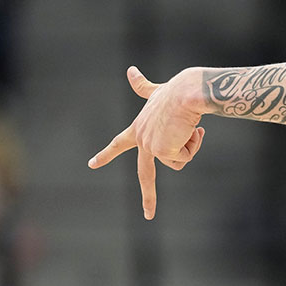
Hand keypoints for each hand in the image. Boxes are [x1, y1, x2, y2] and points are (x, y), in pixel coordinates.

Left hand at [89, 66, 206, 218]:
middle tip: (148, 215)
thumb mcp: (158, 91)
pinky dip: (194, 144)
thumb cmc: (176, 89)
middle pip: (145, 175)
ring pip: (178, 161)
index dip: (105, 154)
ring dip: (190, 144)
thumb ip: (142, 86)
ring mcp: (151, 147)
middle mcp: (142, 140)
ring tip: (190, 126)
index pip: (118, 143)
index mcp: (138, 128)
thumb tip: (130, 69)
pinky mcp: (163, 152)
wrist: (187, 92)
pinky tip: (191, 129)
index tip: (91, 164)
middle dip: (148, 198)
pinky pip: (185, 157)